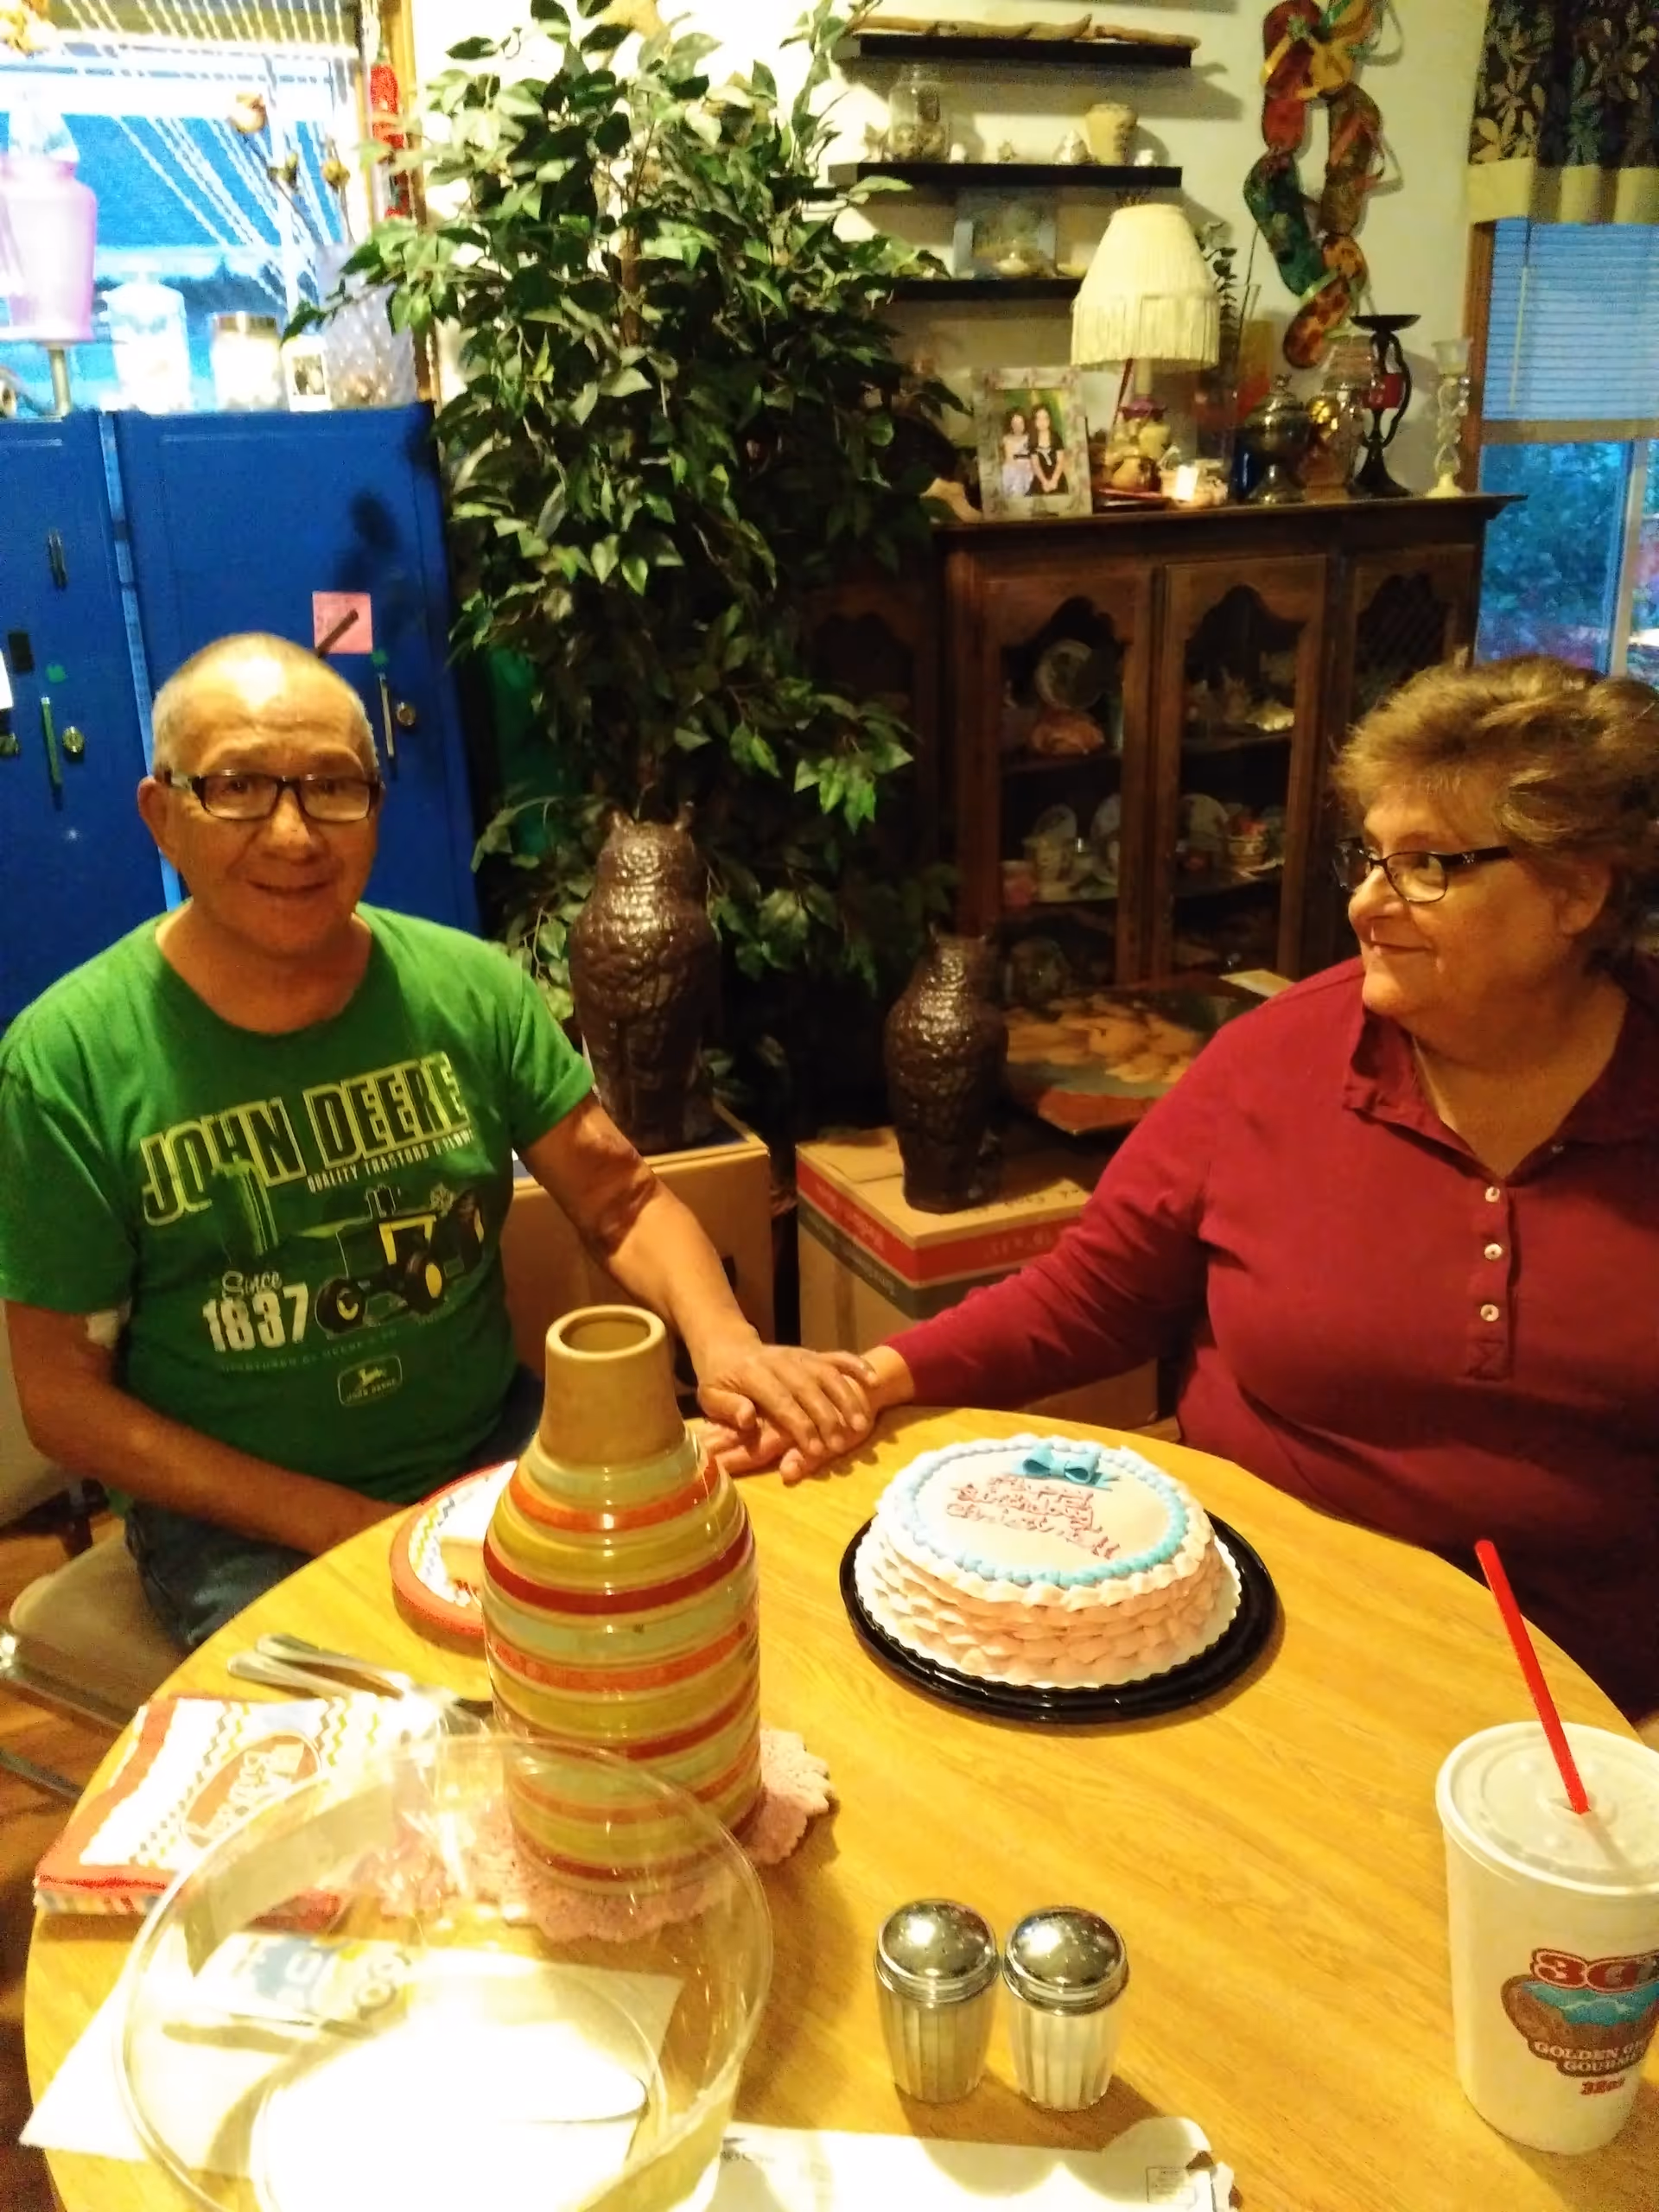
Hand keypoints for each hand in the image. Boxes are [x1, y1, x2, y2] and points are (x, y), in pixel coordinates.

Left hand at [693, 1337, 874, 1471]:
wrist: (727, 1343)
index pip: (781, 1401)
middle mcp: (781, 1362)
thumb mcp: (710, 1395)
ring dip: (846, 1398)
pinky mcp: (813, 1353)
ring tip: (861, 1424)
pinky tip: (873, 1380)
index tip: (816, 1449)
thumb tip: (747, 1420)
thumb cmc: (718, 1378)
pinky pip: (838, 1356)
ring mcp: (800, 1355)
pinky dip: (857, 1366)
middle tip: (840, 1444)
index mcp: (753, 1374)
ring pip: (829, 1374)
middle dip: (827, 1417)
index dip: (800, 1425)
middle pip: (810, 1389)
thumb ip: (729, 1408)